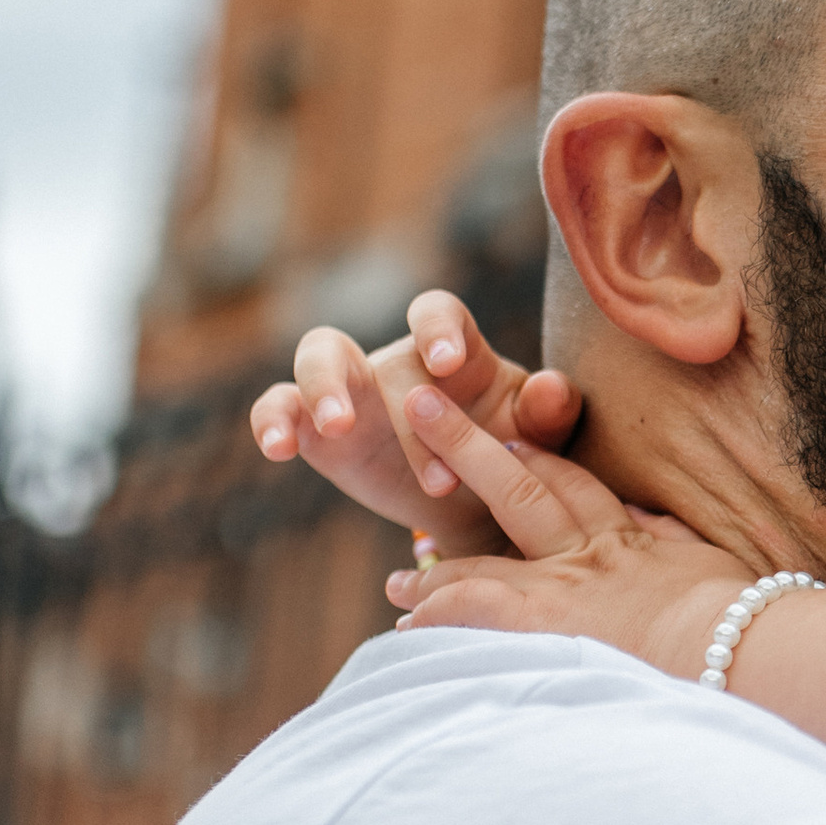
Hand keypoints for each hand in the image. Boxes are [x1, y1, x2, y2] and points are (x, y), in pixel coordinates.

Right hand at [249, 287, 584, 558]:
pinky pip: (279, 407)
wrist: (483, 512)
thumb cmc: (513, 458)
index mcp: (456, 352)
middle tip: (431, 470)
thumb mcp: (539, 442)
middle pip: (382, 349)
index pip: (438, 312)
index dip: (438, 328)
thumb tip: (553, 388)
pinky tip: (279, 448)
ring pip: (318, 357)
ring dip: (321, 387)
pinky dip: (272, 420)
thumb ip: (548, 414)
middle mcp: (398, 362)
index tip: (448, 361)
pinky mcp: (318, 432)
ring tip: (338, 427)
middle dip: (403, 407)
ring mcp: (352, 392)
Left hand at [375, 385, 747, 681]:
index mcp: (628, 541)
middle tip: (419, 414)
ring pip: (480, 563)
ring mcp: (558, 588)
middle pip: (517, 489)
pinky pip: (472, 611)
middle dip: (466, 449)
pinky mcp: (541, 623)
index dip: (540, 461)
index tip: (512, 446)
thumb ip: (674, 542)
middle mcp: (584, 556)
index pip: (575, 489)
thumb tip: (659, 524)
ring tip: (399, 577)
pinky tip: (410, 624)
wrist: (736, 646)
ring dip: (436, 566)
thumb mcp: (711, 567)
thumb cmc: (745, 618)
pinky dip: (438, 614)